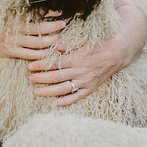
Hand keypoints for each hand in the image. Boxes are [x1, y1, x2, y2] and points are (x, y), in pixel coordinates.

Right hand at [0, 11, 67, 60]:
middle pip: (41, 30)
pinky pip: (31, 55)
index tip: (59, 12)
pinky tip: (48, 53)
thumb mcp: (6, 12)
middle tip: (63, 25)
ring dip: (51, 42)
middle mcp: (16, 29)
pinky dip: (41, 54)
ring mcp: (15, 41)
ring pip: (38, 44)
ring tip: (59, 39)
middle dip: (54, 28)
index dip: (50, 13)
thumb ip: (21, 11)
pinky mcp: (13, 52)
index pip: (37, 14)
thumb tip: (39, 8)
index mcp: (15, 17)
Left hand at [28, 0, 146, 105]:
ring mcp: (85, 81)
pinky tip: (55, 103)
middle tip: (29, 79)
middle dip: (41, 78)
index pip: (55, 63)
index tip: (30, 66)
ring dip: (48, 91)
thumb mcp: (83, 43)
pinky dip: (66, 101)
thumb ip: (68, 46)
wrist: (117, 55)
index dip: (41, 65)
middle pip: (56, 76)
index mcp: (77, 58)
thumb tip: (56, 46)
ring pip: (64, 88)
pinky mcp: (91, 88)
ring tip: (36, 92)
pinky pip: (77, 97)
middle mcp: (80, 71)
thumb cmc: (97, 46)